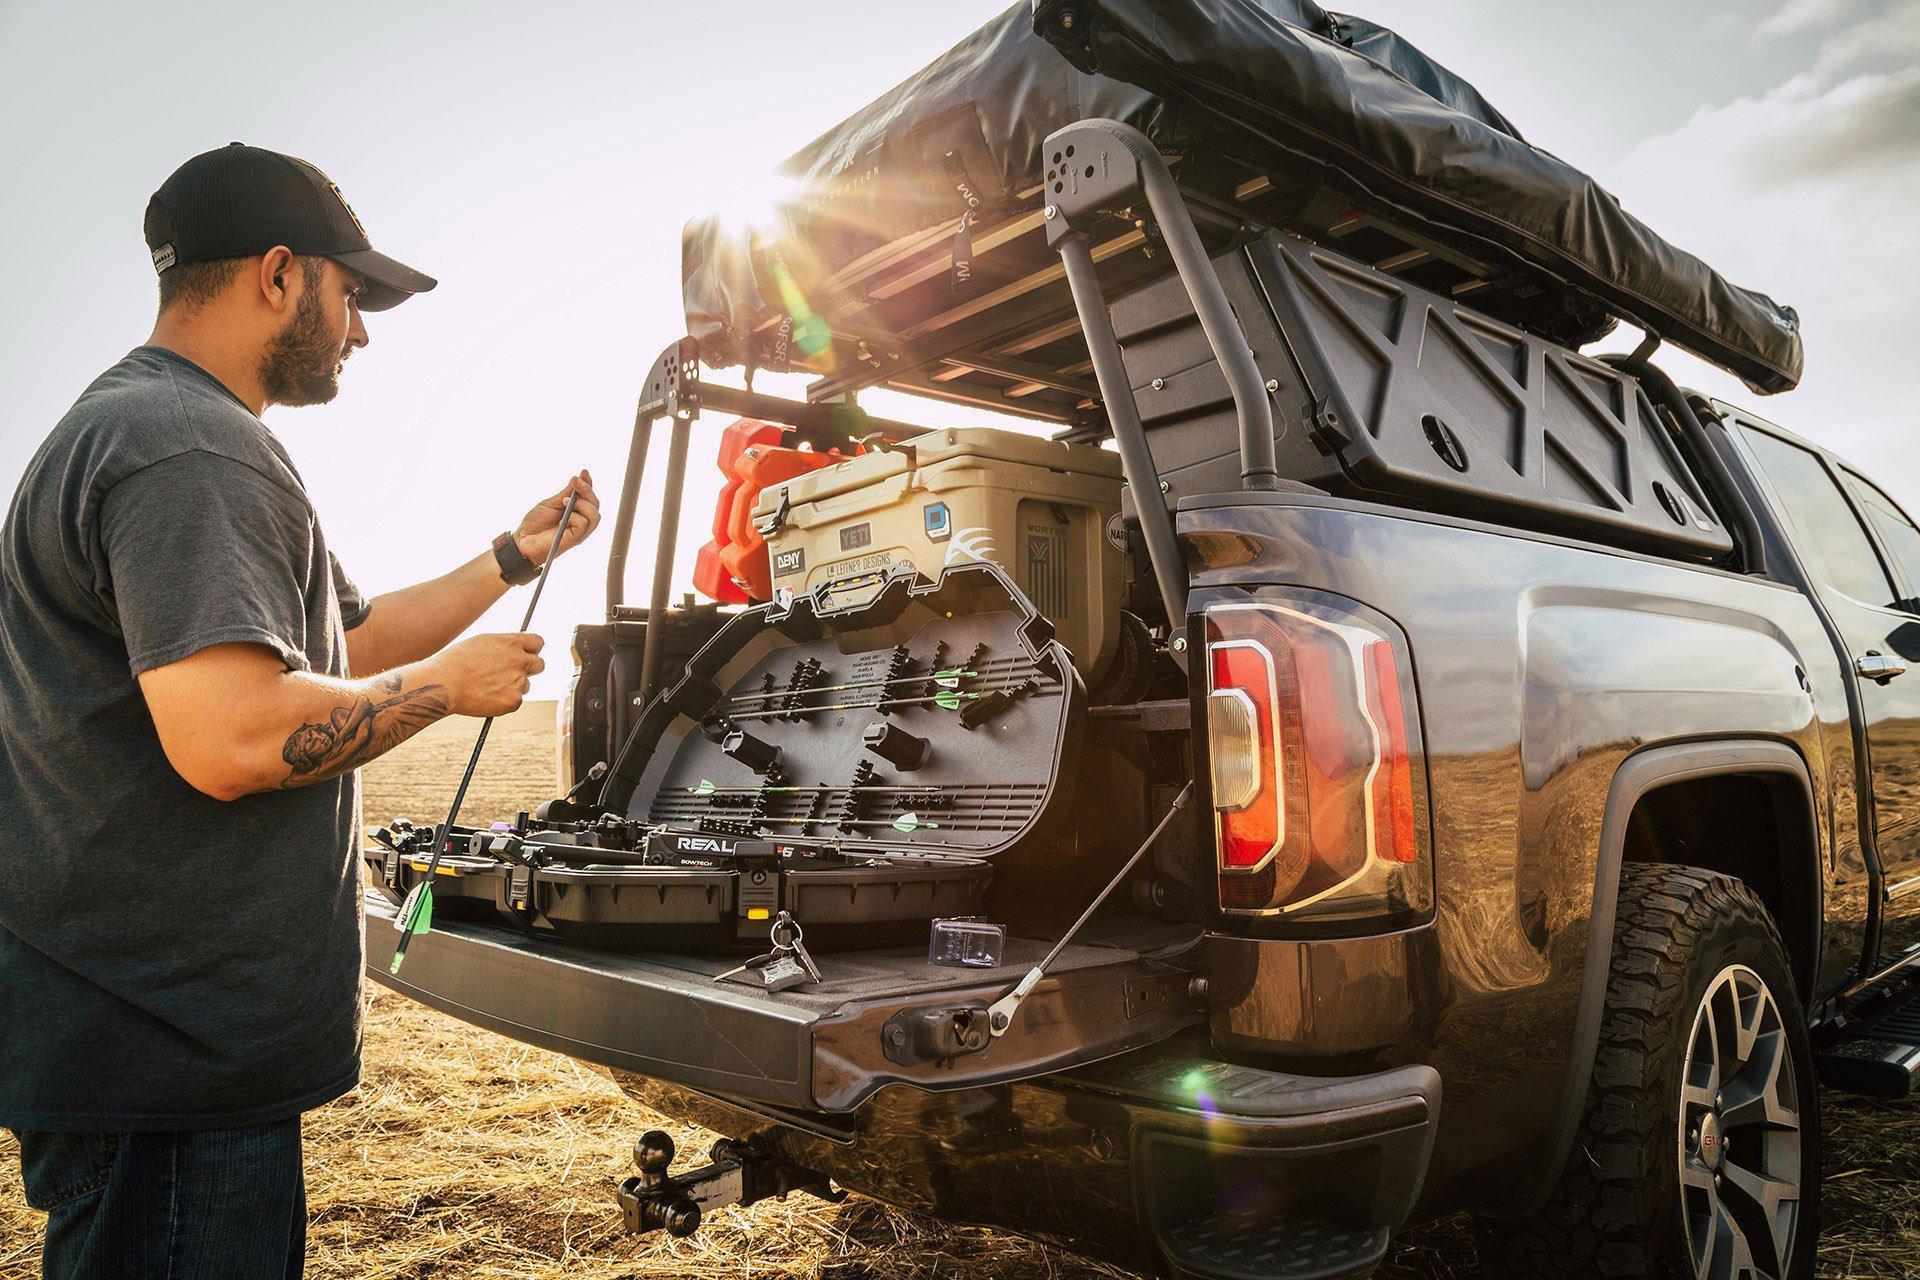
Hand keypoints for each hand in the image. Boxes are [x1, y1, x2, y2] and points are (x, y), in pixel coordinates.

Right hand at [429, 633, 545, 716]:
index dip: (532, 648)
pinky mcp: (513, 701)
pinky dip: (505, 700)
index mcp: (512, 643)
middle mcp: (519, 661)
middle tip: (514, 672)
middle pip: (539, 664)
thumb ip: (504, 644)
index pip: (538, 642)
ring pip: (526, 684)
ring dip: (514, 685)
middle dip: (530, 667)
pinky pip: (516, 700)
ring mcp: (518, 682)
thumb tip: (519, 646)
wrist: (444, 684)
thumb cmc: (456, 661)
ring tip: (488, 685)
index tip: (527, 652)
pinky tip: (486, 696)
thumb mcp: (482, 642)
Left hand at [514, 471, 600, 564]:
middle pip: (595, 504)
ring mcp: (579, 531)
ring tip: (564, 501)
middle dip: (587, 490)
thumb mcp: (551, 503)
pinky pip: (584, 524)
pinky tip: (563, 517)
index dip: (589, 484)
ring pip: (595, 515)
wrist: (523, 540)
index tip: (583, 472)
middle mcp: (581, 520)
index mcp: (576, 511)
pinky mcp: (575, 539)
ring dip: (583, 504)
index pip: (588, 496)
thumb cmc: (536, 523)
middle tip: (575, 481)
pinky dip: (575, 516)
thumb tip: (577, 478)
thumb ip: (565, 493)